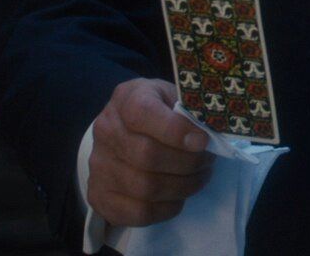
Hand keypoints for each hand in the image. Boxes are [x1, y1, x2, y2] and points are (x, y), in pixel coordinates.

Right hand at [87, 78, 213, 226]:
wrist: (127, 131)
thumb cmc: (161, 111)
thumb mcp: (175, 97)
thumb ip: (191, 110)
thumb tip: (210, 136)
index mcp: (127, 98)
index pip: (142, 113)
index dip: (176, 130)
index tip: (203, 140)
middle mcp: (106, 130)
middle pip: (147, 155)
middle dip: (188, 162)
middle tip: (208, 161)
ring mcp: (99, 165)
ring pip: (145, 187)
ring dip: (183, 186)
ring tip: (198, 177)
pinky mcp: (100, 195)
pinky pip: (138, 212)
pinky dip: (167, 208)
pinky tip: (178, 196)